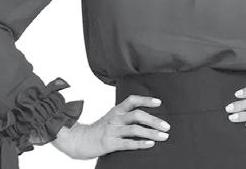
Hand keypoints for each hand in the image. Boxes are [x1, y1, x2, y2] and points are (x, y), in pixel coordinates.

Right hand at [52, 95, 171, 159]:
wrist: (78, 141)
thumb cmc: (98, 130)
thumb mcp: (111, 118)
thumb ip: (124, 116)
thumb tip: (145, 117)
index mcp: (116, 110)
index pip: (132, 100)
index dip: (146, 100)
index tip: (159, 102)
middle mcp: (115, 117)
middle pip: (137, 114)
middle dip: (154, 120)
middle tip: (167, 126)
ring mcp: (112, 130)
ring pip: (135, 129)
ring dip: (152, 132)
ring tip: (163, 136)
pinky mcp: (109, 143)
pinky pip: (127, 143)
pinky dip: (140, 143)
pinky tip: (150, 144)